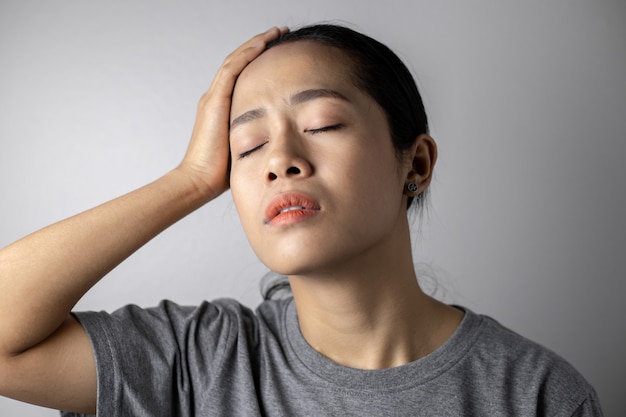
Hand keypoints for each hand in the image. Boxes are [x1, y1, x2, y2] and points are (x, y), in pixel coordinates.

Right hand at [178, 26, 287, 199]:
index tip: (279, 51)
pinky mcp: (214, 102)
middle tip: (280, 34)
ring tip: (276, 33)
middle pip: (239, 62)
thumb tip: (280, 139)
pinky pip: (232, 70)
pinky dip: (247, 55)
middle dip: (260, 45)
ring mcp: (213, 98)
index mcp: (222, 107)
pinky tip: (263, 45)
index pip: (242, 75)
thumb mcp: (245, 147)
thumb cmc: (222, 173)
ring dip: (256, 44)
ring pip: (236, 60)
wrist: (200, 180)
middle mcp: (216, 97)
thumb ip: (257, 137)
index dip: (259, 60)